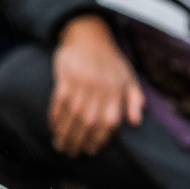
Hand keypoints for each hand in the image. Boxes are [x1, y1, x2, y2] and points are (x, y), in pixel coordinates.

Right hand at [49, 14, 143, 156]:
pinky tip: (53, 126)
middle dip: (79, 140)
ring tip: (60, 145)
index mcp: (115, 91)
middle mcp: (99, 89)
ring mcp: (81, 83)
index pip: (108, 122)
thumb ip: (134, 99)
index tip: (91, 150)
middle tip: (72, 153)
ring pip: (72, 115)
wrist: (89, 35)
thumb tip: (135, 122)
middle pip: (88, 122)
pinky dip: (55, 116)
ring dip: (65, 133)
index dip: (99, 139)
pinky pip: (59, 102)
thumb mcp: (129, 76)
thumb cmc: (110, 59)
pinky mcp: (65, 78)